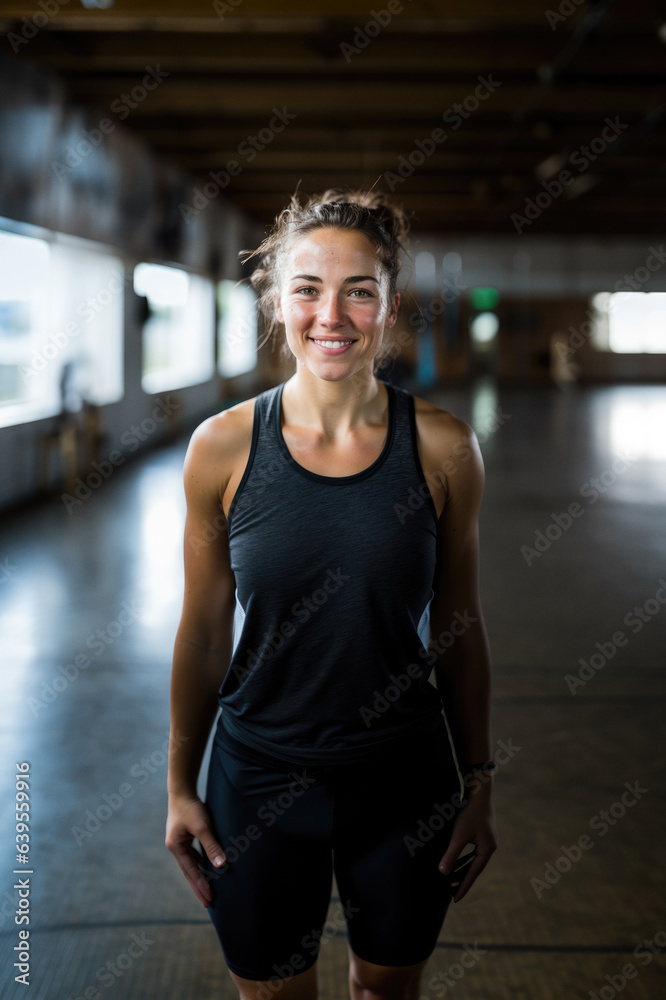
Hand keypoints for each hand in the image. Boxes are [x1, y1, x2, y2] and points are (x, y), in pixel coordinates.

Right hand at [165, 794, 226, 907]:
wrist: (183, 790)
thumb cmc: (191, 807)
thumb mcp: (202, 827)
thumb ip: (211, 846)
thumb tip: (222, 866)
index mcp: (176, 847)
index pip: (191, 872)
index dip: (201, 886)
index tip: (209, 899)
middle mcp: (176, 847)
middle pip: (189, 872)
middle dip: (198, 887)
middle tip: (208, 904)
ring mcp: (180, 842)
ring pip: (192, 864)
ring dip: (200, 877)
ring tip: (208, 891)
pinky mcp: (186, 836)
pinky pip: (194, 855)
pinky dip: (201, 864)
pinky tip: (208, 869)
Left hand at [437, 787, 497, 902]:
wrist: (479, 792)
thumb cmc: (470, 813)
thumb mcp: (459, 835)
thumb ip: (452, 854)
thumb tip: (443, 872)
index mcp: (487, 849)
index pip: (473, 873)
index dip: (463, 886)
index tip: (455, 900)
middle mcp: (489, 847)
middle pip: (475, 868)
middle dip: (463, 880)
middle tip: (453, 895)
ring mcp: (486, 840)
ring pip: (473, 860)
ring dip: (463, 869)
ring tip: (452, 881)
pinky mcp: (481, 833)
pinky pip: (472, 852)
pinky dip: (464, 859)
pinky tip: (457, 862)